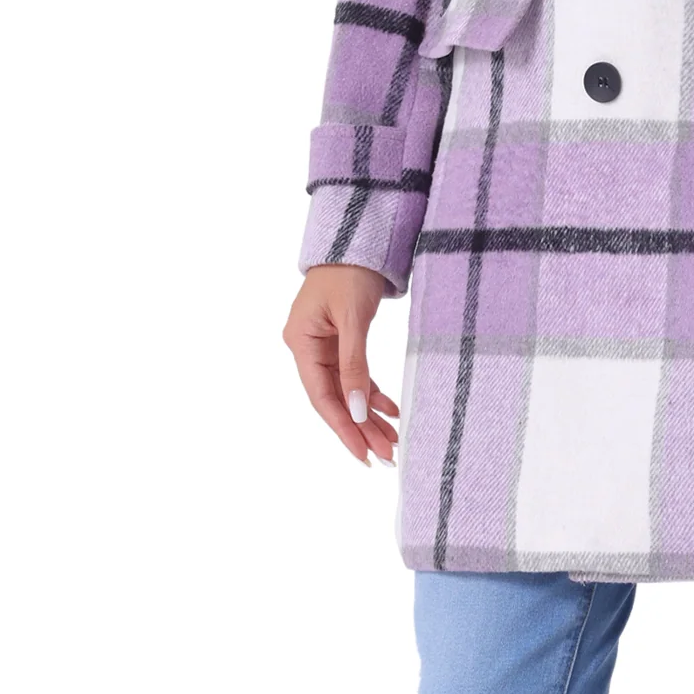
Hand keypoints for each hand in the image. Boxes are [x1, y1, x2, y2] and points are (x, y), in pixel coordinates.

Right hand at [282, 265, 400, 465]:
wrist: (358, 236)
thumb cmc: (350, 270)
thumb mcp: (353, 317)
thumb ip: (354, 364)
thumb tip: (358, 410)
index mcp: (300, 342)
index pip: (322, 396)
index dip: (343, 428)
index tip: (363, 454)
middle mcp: (307, 347)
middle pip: (335, 398)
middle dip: (360, 429)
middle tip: (386, 457)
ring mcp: (323, 345)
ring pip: (347, 390)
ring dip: (368, 415)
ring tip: (393, 441)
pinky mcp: (340, 340)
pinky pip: (355, 374)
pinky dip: (372, 392)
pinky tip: (390, 410)